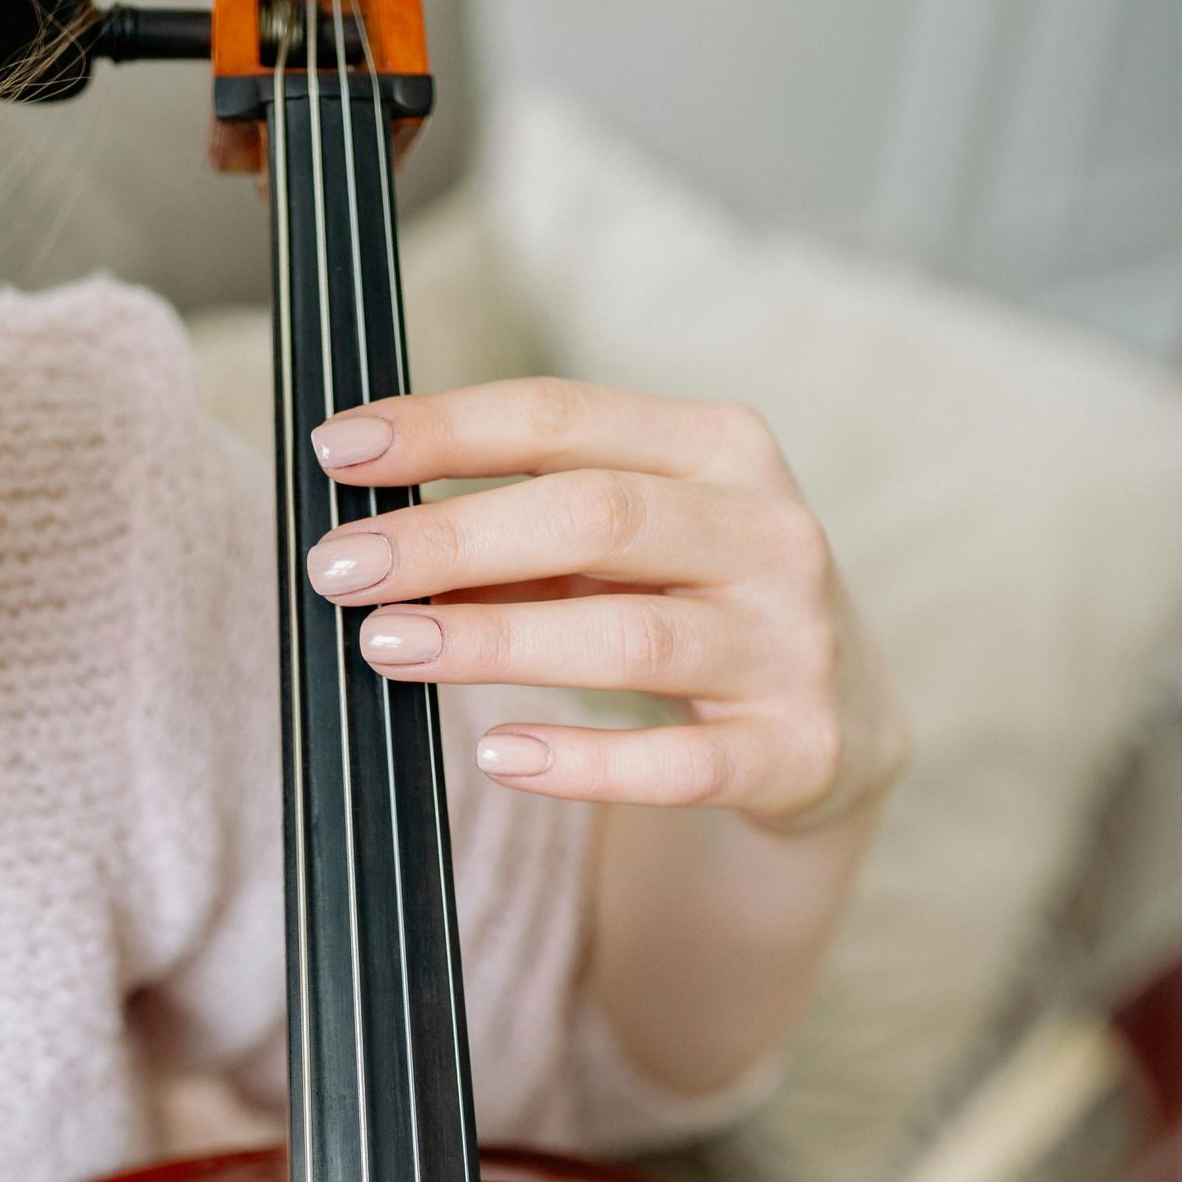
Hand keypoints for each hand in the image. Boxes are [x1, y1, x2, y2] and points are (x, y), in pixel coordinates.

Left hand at [305, 379, 907, 831]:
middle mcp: (769, 533)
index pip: (565, 418)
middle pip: (596, 515)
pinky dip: (583, 762)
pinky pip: (680, 764)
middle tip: (340, 568)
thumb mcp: (633, 544)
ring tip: (386, 646)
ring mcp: (790, 644)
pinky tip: (499, 753)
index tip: (338, 449)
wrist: (843, 726)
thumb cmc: (697, 604)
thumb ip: (525, 527)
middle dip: (453, 537)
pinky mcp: (796, 750)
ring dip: (495, 641)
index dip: (447, 428)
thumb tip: (373, 528)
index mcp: (720, 448)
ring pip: (630, 637)